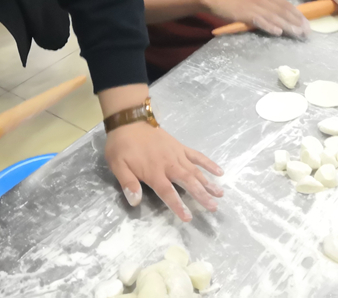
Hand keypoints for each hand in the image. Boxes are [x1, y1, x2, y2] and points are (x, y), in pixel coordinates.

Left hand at [106, 123, 223, 222]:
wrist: (130, 121)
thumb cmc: (122, 145)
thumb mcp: (117, 165)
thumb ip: (128, 183)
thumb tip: (135, 202)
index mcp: (154, 172)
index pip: (168, 192)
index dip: (178, 205)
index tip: (188, 218)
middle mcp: (169, 164)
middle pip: (188, 182)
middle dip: (201, 195)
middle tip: (214, 207)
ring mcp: (177, 154)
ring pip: (195, 171)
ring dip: (208, 183)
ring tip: (220, 194)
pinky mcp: (180, 147)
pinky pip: (197, 156)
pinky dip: (208, 163)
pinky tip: (219, 171)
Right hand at [202, 0, 309, 36]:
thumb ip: (263, 4)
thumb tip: (277, 15)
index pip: (285, 3)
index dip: (297, 14)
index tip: (307, 23)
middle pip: (283, 10)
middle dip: (296, 21)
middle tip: (307, 32)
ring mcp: (253, 4)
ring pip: (274, 16)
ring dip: (288, 26)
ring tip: (298, 34)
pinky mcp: (244, 13)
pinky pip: (260, 20)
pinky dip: (269, 26)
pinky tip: (278, 32)